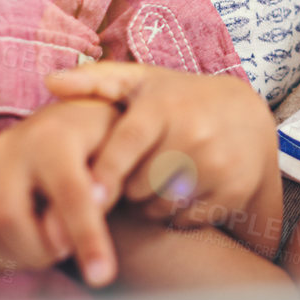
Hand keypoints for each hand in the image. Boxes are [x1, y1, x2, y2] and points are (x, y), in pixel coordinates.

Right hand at [0, 97, 120, 285]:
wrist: (65, 126)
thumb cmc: (98, 144)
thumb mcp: (120, 153)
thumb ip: (106, 187)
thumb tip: (80, 221)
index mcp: (52, 136)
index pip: (69, 193)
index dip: (87, 237)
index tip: (102, 275)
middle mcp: (7, 149)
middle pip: (6, 217)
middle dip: (40, 250)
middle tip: (65, 250)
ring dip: (18, 257)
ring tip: (46, 247)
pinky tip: (21, 248)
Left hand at [43, 62, 278, 235]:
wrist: (248, 117)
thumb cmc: (180, 99)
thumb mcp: (143, 82)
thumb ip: (96, 80)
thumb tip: (51, 82)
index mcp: (165, 106)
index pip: (128, 143)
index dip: (107, 172)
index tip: (88, 196)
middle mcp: (194, 133)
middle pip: (139, 184)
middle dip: (127, 187)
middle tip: (130, 176)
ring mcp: (217, 163)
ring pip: (160, 206)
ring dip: (148, 205)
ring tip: (154, 183)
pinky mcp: (234, 190)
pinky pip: (186, 219)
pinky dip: (176, 215)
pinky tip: (181, 193)